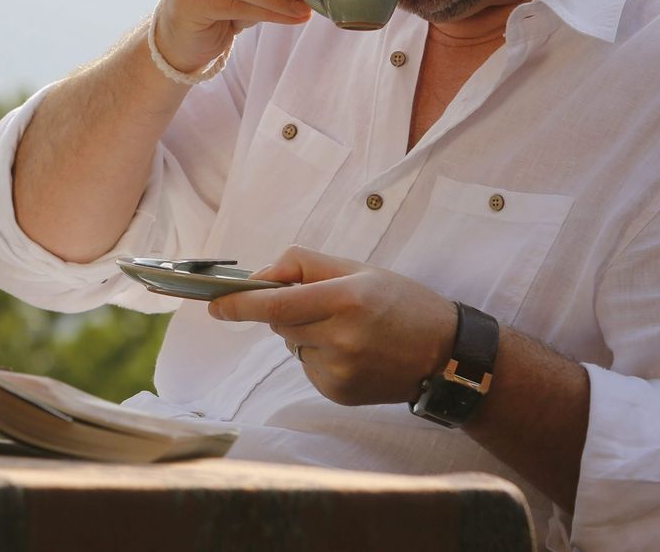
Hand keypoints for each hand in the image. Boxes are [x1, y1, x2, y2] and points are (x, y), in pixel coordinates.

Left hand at [208, 246, 457, 405]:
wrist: (444, 354)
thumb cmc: (400, 302)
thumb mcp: (358, 269)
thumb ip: (303, 265)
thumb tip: (257, 278)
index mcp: (347, 299)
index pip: (278, 304)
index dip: (241, 305)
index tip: (214, 305)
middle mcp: (342, 338)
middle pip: (280, 323)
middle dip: (285, 310)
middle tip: (320, 304)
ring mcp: (340, 371)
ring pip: (293, 346)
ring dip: (305, 334)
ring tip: (349, 331)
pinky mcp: (338, 393)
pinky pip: (307, 368)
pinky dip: (318, 356)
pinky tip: (352, 352)